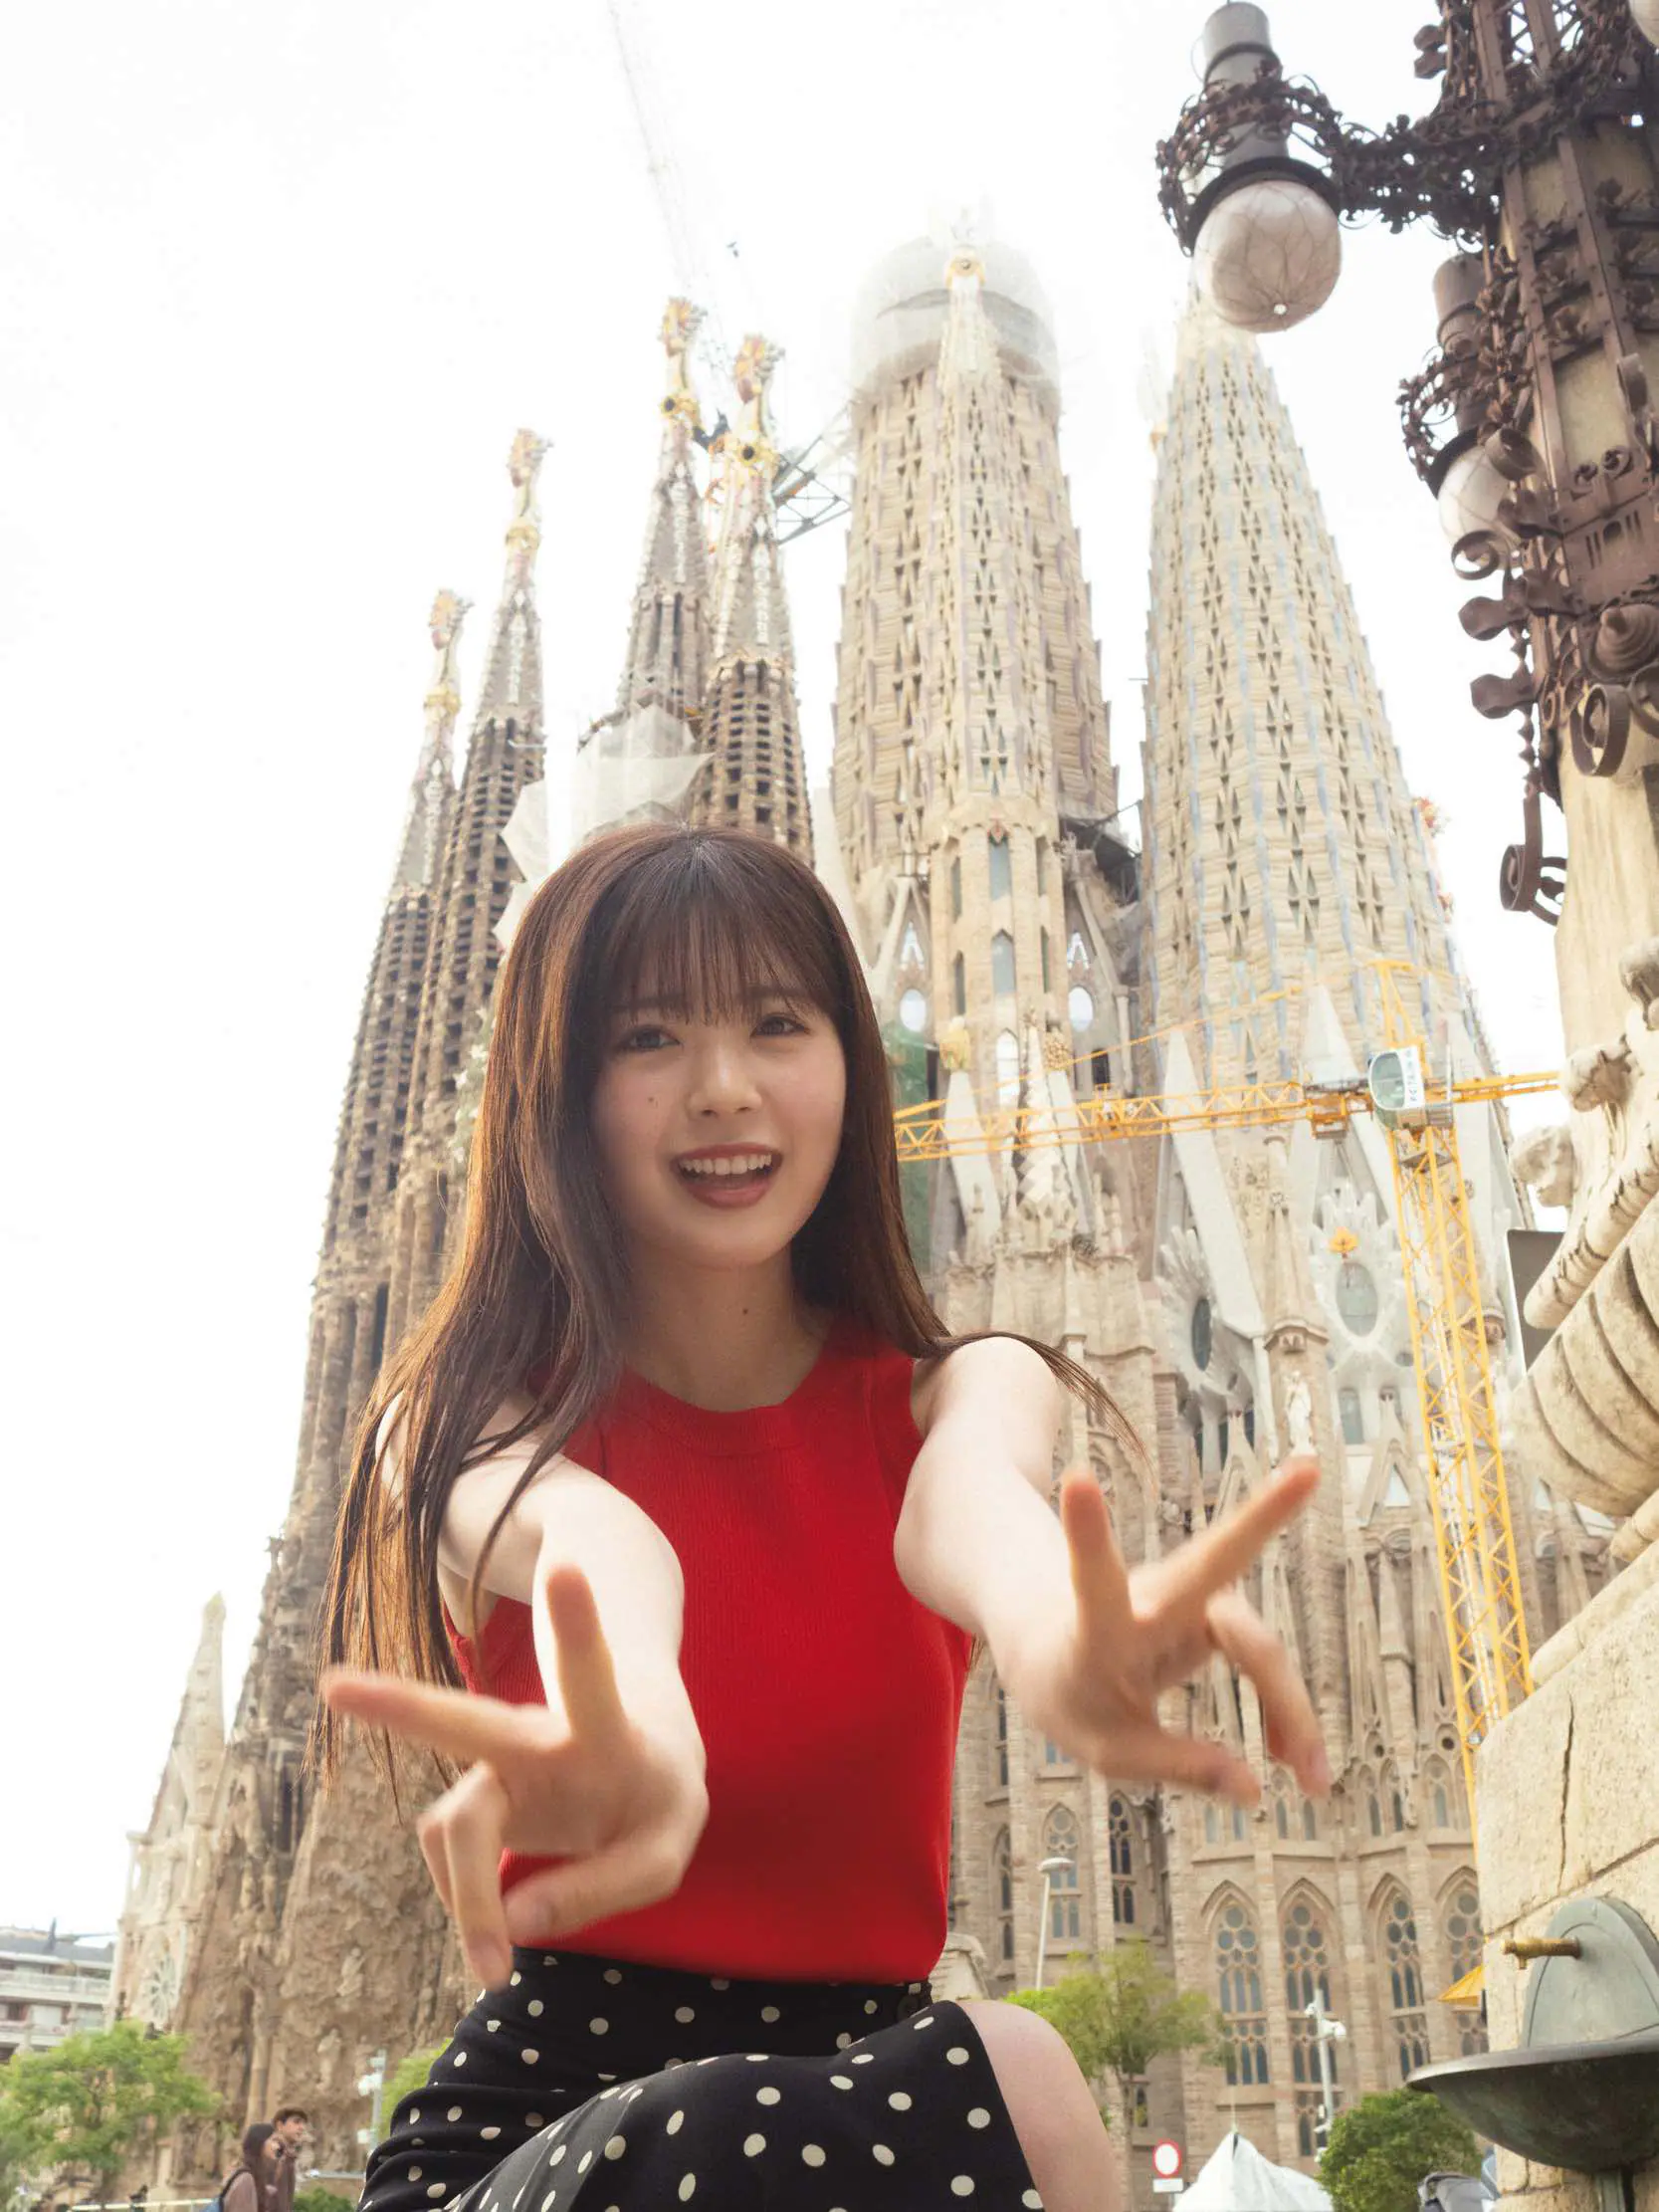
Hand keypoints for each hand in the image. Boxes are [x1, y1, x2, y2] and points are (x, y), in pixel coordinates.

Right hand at [322, 1563, 707, 1987]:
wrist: (638, 1762)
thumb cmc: (655, 1799)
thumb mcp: (664, 1850)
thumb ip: (604, 1889)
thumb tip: (514, 1920)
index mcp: (601, 1727)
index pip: (587, 1670)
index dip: (574, 1621)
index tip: (567, 1563)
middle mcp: (534, 1737)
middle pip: (464, 1723)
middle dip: (400, 1705)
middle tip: (333, 1688)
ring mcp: (495, 1768)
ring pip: (453, 1832)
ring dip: (468, 1905)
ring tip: (491, 1970)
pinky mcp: (473, 1803)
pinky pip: (456, 1865)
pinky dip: (474, 1907)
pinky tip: (499, 1924)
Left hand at [1005, 1456, 1328, 1805]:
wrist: (1056, 1650)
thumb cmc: (1073, 1697)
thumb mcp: (1107, 1750)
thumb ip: (1177, 1766)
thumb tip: (1257, 1791)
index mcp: (1100, 1627)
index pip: (1095, 1575)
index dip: (1087, 1530)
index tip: (1076, 1475)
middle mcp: (1152, 1598)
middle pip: (1212, 1564)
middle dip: (1261, 1516)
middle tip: (1310, 1470)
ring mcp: (1191, 1600)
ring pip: (1256, 1644)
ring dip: (1287, 1707)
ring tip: (1315, 1781)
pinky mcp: (1216, 1615)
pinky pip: (1263, 1664)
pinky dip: (1282, 1714)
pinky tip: (1295, 1760)